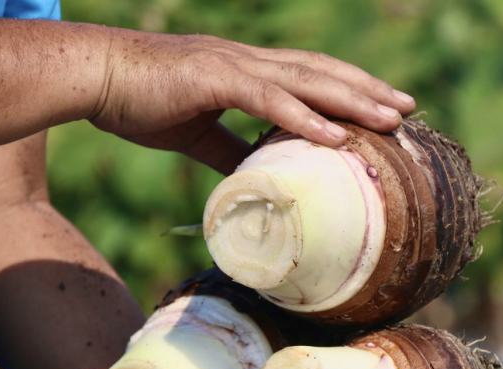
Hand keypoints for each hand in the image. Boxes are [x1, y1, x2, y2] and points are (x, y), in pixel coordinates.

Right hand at [90, 31, 415, 173]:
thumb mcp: (195, 132)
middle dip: (367, 90)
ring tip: (391, 118)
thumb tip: (257, 173)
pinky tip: (336, 135)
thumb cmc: (141, 102)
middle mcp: (249, 62)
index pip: (310, 78)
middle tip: (409, 108)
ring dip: (351, 100)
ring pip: (306, 81)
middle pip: (322, 73)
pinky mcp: (213, 78)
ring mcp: (233, 66)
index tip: (383, 109)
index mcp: (247, 71)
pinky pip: (268, 99)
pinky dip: (304, 117)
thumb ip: (229, 148)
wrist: (94, 77)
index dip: (349, 91)